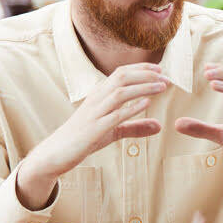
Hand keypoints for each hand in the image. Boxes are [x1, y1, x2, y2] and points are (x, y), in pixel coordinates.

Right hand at [17, 63, 167, 209]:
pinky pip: (114, 115)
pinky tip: (147, 104)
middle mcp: (96, 99)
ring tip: (162, 87)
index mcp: (99, 95)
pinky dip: (131, 108)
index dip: (141, 68)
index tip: (160, 69)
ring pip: (120, 92)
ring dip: (143, 87)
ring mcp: (94, 113)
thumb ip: (135, 127)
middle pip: (122, 77)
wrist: (56, 153)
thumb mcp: (113, 131)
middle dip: (145, 74)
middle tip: (166, 77)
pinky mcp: (94, 129)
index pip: (121, 73)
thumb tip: (159, 126)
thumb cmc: (84, 138)